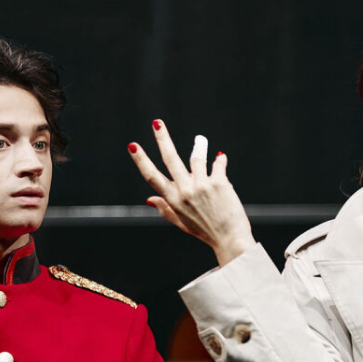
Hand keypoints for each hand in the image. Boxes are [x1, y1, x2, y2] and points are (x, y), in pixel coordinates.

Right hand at [128, 120, 255, 265]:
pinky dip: (219, 160)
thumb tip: (149, 199)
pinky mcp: (219, 183)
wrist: (229, 239)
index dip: (141, 160)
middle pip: (170, 158)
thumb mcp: (181, 223)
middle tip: (156, 122)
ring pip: (196, 157)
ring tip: (200, 140)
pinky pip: (218, 164)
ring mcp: (202, 185)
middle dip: (162, 138)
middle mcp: (185, 191)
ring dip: (199, 145)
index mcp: (173, 200)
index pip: (152, 176)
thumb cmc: (205, 231)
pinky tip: (220, 158)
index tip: (132, 145)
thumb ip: (165, 209)